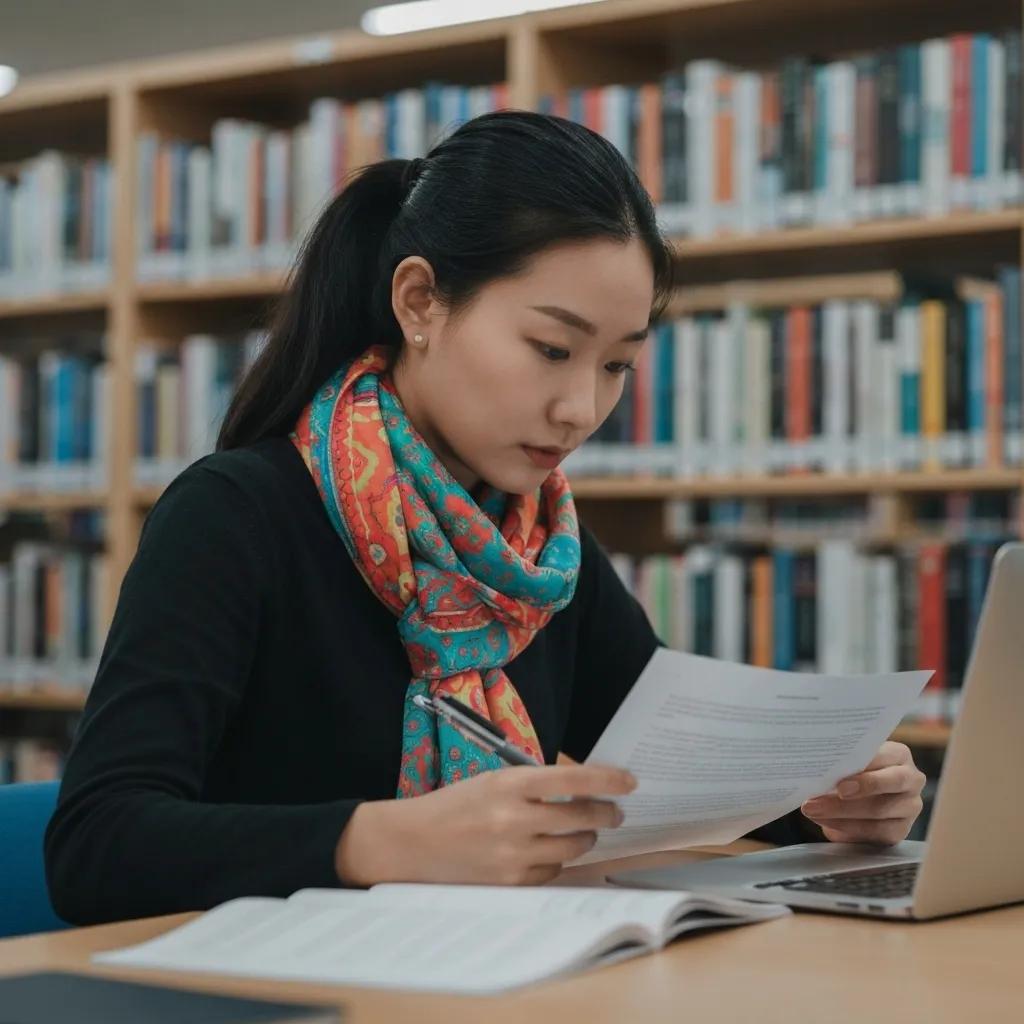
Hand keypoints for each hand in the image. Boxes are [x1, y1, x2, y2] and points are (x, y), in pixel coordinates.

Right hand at [335, 763, 635, 886]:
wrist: (413, 843)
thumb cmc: (456, 805)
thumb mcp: (493, 780)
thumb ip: (534, 784)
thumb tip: (583, 787)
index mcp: (509, 784)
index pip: (572, 778)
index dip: (607, 779)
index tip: (628, 780)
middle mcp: (513, 819)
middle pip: (582, 817)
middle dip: (606, 813)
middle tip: (614, 811)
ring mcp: (514, 855)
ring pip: (573, 846)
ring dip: (584, 837)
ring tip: (583, 830)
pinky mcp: (512, 882)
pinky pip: (553, 869)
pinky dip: (556, 858)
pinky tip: (546, 849)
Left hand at [800, 741, 925, 844]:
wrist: (857, 797)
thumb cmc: (851, 771)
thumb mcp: (850, 761)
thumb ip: (842, 762)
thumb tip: (817, 765)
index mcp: (898, 754)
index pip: (888, 757)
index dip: (866, 769)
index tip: (840, 779)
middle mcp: (911, 779)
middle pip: (891, 784)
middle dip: (858, 790)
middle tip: (827, 795)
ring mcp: (910, 806)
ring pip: (879, 811)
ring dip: (842, 812)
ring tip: (814, 809)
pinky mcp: (900, 830)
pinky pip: (875, 832)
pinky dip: (847, 827)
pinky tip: (826, 822)